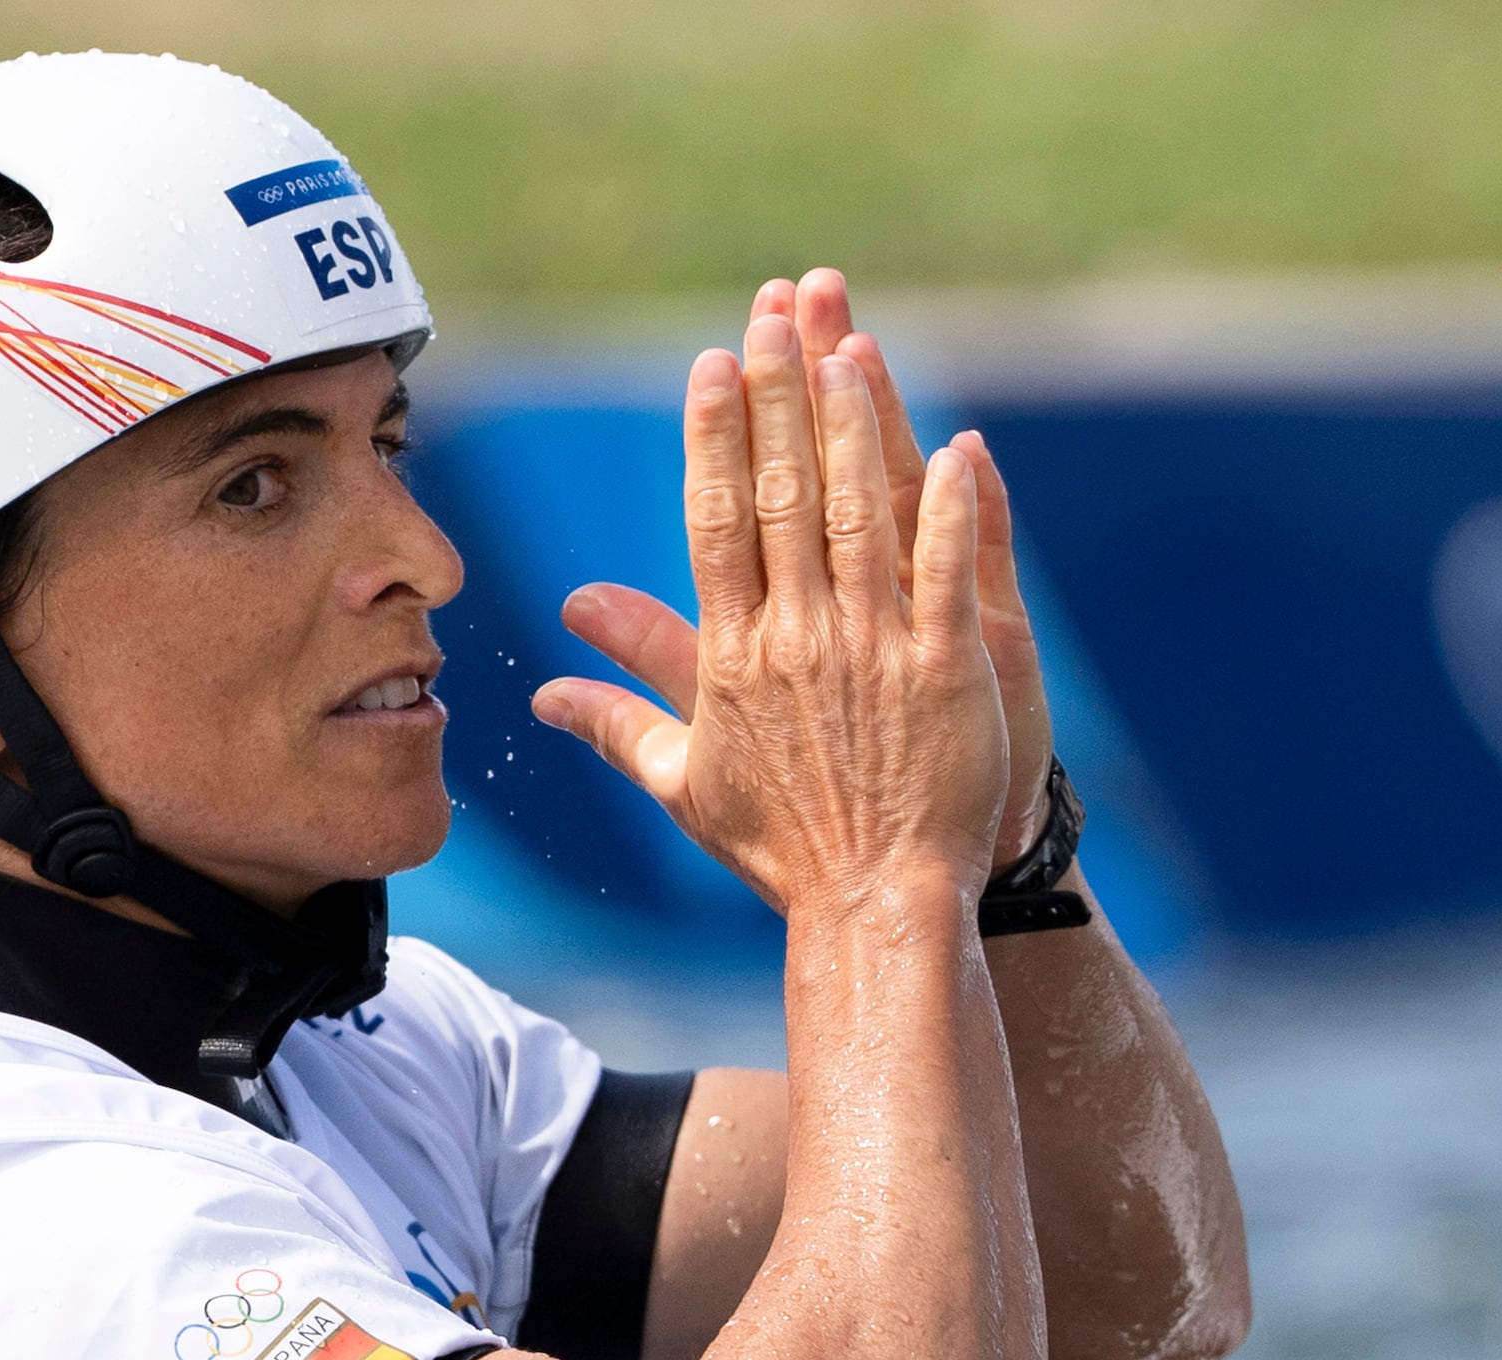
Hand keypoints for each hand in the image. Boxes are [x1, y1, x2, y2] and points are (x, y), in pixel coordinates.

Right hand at [528, 288, 1008, 926]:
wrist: (874, 906)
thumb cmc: (781, 850)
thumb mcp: (685, 785)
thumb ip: (616, 723)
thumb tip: (542, 697)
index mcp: (735, 656)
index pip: (717, 521)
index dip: (716, 436)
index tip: (714, 364)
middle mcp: (798, 640)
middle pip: (783, 495)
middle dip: (779, 396)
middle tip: (775, 311)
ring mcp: (874, 652)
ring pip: (860, 518)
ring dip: (856, 427)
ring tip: (851, 346)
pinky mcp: (946, 671)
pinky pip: (948, 575)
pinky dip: (952, 511)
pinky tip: (959, 446)